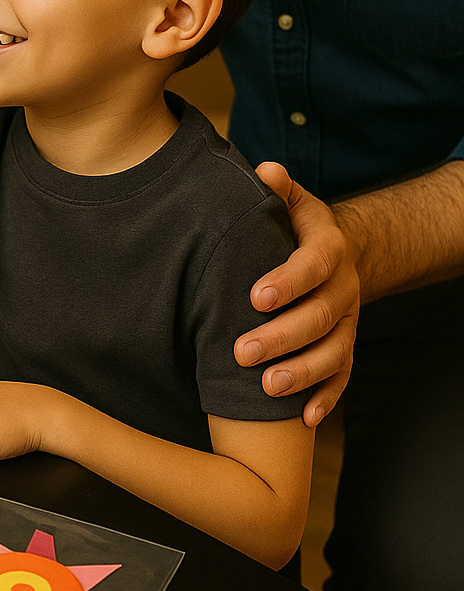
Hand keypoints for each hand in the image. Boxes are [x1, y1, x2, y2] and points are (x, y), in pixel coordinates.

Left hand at [235, 162, 359, 426]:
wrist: (331, 255)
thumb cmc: (294, 227)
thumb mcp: (291, 202)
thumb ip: (278, 188)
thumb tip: (266, 171)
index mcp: (330, 249)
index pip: (313, 265)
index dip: (288, 281)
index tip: (255, 296)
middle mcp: (344, 288)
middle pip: (320, 317)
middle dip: (282, 336)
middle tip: (242, 352)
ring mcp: (347, 323)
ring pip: (333, 353)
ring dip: (302, 373)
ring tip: (268, 389)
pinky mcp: (345, 349)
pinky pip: (342, 377)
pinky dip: (326, 399)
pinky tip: (305, 419)